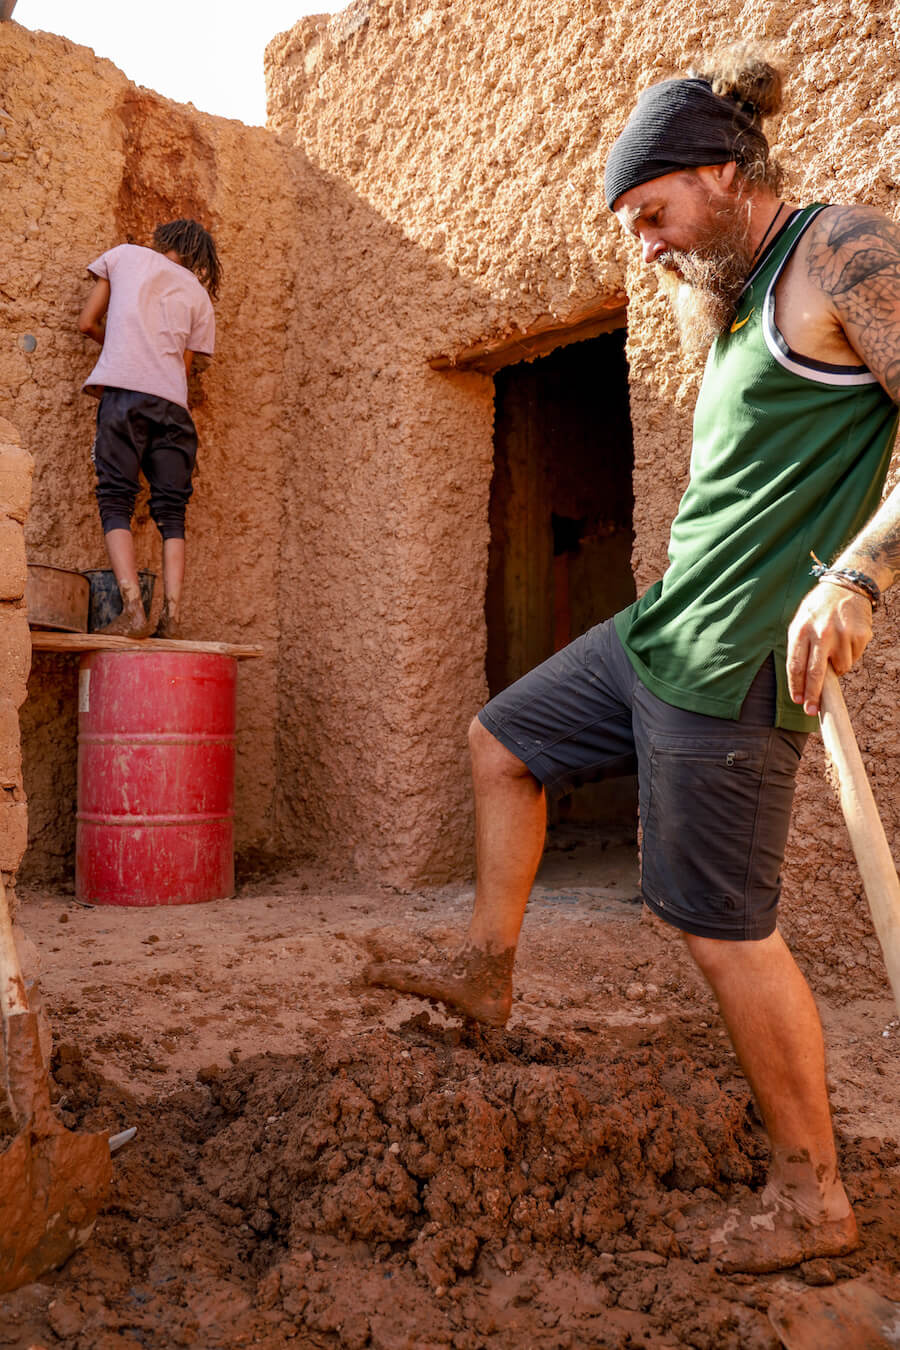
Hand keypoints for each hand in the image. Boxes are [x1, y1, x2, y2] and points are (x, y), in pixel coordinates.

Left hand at [786, 582, 872, 716]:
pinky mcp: (859, 636)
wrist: (846, 587)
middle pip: (815, 674)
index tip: (797, 701)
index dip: (796, 686)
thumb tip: (801, 682)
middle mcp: (821, 633)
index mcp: (801, 630)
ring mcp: (842, 635)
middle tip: (811, 711)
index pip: (796, 666)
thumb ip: (799, 649)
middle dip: (813, 696)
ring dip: (836, 668)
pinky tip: (845, 641)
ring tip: (834, 650)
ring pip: (840, 668)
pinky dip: (848, 656)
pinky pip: (853, 658)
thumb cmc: (818, 610)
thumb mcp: (800, 623)